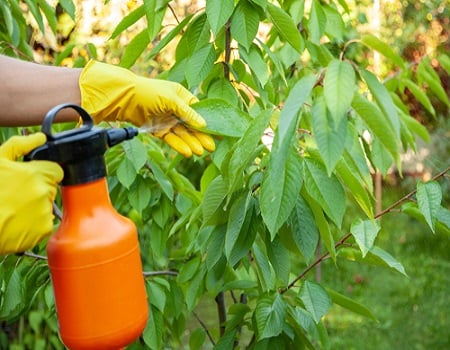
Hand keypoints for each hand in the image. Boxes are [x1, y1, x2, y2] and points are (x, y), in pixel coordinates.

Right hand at [0, 133, 62, 254]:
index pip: (56, 171)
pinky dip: (34, 223)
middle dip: (38, 189)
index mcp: (36, 174)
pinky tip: (17, 222)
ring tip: (14, 209)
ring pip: (47, 205)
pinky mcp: (43, 230)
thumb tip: (40, 137)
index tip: (30, 178)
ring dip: (35, 206)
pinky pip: (44, 223)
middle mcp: (44, 193)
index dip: (43, 173)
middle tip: (15, 195)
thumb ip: (19, 146)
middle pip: (51, 188)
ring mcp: (45, 212)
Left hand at [79, 60, 214, 156]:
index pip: (198, 111)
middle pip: (192, 125)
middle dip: (202, 136)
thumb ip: (188, 113)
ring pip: (183, 134)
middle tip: (212, 147)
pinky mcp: (159, 130)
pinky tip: (188, 152)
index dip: (208, 122)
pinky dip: (179, 145)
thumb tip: (204, 124)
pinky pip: (172, 139)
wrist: (125, 98)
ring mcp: (168, 120)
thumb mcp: (171, 100)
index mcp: (182, 96)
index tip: (218, 132)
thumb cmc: (149, 92)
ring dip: (192, 142)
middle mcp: (176, 109)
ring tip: (201, 152)